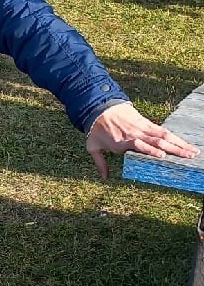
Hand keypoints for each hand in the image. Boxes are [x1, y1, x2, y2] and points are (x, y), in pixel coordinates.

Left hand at [85, 103, 200, 178]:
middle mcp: (136, 135)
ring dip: (180, 144)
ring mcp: (142, 128)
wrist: (98, 106)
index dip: (152, 151)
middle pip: (158, 142)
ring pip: (165, 136)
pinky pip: (162, 130)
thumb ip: (100, 163)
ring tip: (193, 151)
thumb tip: (105, 178)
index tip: (163, 157)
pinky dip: (174, 137)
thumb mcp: (93, 146)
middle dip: (175, 150)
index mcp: (123, 142)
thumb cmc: (96, 129)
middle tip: (190, 156)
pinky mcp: (146, 123)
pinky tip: (184, 142)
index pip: (141, 146)